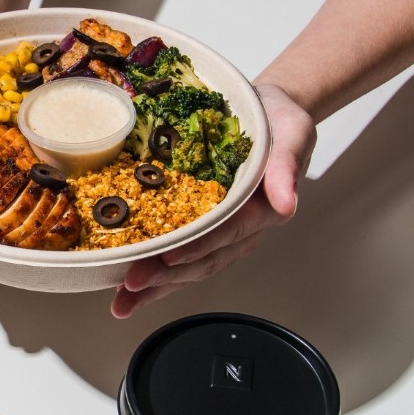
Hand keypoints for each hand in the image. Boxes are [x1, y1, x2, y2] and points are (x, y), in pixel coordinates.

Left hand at [111, 84, 316, 317]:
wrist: (269, 113)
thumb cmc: (279, 122)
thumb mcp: (291, 133)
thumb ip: (286, 166)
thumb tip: (287, 204)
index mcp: (260, 210)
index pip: (227, 234)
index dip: (198, 247)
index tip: (170, 257)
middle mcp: (239, 229)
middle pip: (203, 260)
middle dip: (166, 277)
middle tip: (132, 284)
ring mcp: (221, 233)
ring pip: (187, 268)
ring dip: (155, 287)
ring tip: (122, 301)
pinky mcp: (203, 230)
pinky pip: (178, 256)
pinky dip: (153, 274)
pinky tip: (124, 284)